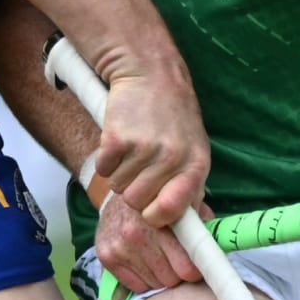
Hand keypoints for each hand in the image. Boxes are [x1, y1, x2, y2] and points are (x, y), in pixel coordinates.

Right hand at [95, 65, 210, 228]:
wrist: (150, 73)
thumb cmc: (172, 116)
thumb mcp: (194, 149)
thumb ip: (191, 187)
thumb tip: (188, 226)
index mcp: (196, 165)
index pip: (172, 212)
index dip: (156, 216)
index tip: (151, 211)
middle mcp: (172, 158)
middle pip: (138, 203)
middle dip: (134, 191)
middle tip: (141, 167)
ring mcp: (144, 148)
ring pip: (119, 188)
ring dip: (120, 174)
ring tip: (133, 150)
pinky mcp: (116, 139)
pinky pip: (103, 170)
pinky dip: (106, 160)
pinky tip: (119, 141)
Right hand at [95, 189, 204, 295]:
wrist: (120, 191)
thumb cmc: (160, 199)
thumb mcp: (185, 199)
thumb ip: (201, 219)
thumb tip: (218, 244)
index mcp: (161, 220)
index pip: (187, 267)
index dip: (196, 268)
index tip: (197, 263)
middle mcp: (136, 234)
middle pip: (172, 279)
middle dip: (178, 272)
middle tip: (177, 258)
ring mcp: (120, 247)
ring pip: (155, 284)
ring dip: (161, 275)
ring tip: (159, 257)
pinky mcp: (106, 256)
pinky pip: (136, 286)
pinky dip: (143, 278)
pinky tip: (144, 260)